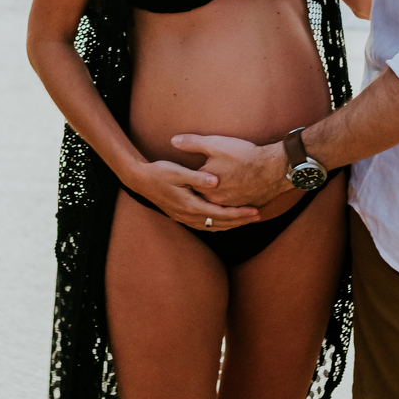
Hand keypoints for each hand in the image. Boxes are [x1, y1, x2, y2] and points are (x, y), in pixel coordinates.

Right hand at [132, 158, 261, 229]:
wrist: (140, 180)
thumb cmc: (159, 172)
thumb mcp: (178, 172)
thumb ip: (197, 177)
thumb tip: (215, 181)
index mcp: (190, 205)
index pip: (221, 214)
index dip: (239, 214)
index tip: (255, 211)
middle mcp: (189, 215)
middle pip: (220, 223)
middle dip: (240, 221)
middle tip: (257, 216)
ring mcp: (185, 218)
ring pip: (213, 226)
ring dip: (230, 224)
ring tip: (246, 219)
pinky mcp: (182, 216)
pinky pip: (205, 225)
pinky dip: (218, 224)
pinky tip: (225, 220)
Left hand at [169, 135, 288, 208]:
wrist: (273, 169)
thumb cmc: (242, 155)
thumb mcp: (214, 144)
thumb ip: (192, 143)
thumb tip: (173, 141)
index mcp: (205, 188)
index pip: (190, 187)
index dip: (186, 182)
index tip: (182, 178)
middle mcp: (216, 201)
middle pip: (203, 199)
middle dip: (200, 194)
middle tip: (194, 190)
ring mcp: (232, 206)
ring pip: (219, 207)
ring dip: (216, 202)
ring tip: (214, 196)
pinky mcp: (246, 207)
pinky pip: (235, 209)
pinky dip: (232, 206)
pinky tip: (233, 199)